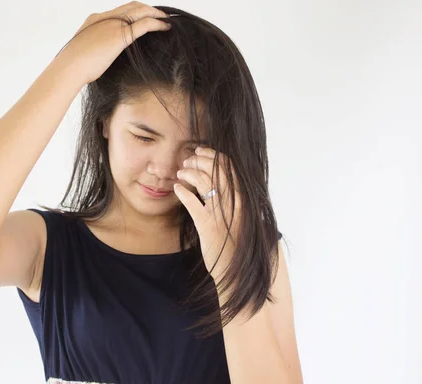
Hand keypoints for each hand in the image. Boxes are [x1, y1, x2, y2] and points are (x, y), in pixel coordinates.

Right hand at [55, 1, 170, 84]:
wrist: (68, 68)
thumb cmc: (72, 67)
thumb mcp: (84, 53)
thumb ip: (94, 49)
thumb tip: (100, 58)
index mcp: (94, 20)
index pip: (119, 10)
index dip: (134, 11)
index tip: (143, 16)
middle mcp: (104, 17)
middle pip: (132, 5)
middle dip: (147, 8)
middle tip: (159, 15)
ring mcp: (112, 24)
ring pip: (140, 10)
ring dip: (155, 13)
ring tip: (166, 19)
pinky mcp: (120, 35)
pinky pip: (145, 24)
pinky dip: (157, 23)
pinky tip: (166, 27)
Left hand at [174, 146, 241, 281]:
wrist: (237, 269)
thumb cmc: (238, 243)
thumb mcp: (243, 217)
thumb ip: (236, 200)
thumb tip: (225, 181)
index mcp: (244, 199)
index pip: (230, 168)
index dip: (214, 156)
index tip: (202, 152)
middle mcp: (235, 203)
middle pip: (216, 171)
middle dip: (200, 160)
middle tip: (188, 159)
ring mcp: (222, 214)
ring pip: (205, 183)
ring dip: (190, 173)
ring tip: (181, 172)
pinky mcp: (208, 226)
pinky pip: (193, 204)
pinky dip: (183, 193)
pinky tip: (177, 189)